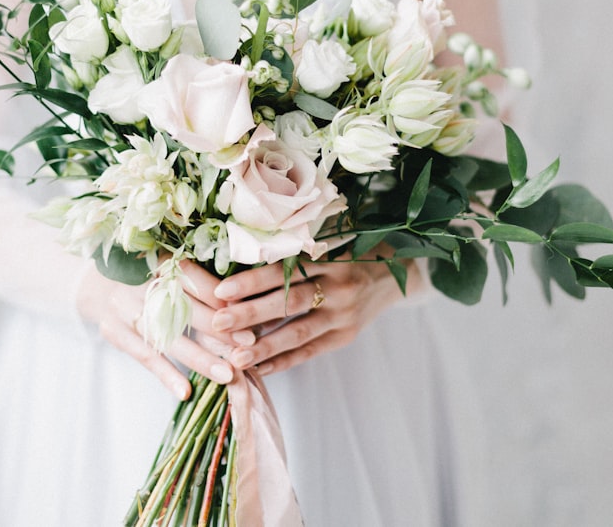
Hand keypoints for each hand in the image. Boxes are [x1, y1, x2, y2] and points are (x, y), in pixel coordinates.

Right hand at [76, 261, 254, 399]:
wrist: (98, 283)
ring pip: (167, 337)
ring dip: (199, 358)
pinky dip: (165, 375)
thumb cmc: (148, 274)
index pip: (191, 277)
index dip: (218, 297)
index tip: (246, 316)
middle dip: (218, 330)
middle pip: (182, 309)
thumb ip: (198, 279)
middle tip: (248, 347)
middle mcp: (138, 282)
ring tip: (228, 375)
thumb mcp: (168, 265)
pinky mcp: (114, 331)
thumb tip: (243, 304)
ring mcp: (123, 308)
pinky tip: (185, 392)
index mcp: (156, 258)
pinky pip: (144, 356)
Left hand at [208, 256, 422, 375]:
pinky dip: (284, 361)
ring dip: (264, 345)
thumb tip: (239, 267)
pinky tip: (260, 368)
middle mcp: (338, 287)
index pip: (284, 271)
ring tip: (235, 356)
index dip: (252, 281)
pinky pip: (311, 351)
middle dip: (250, 314)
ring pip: (298, 332)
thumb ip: (293, 255)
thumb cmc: (349, 253)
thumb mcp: (328, 244)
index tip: (221, 290)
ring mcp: (344, 315)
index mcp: (329, 259)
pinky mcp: (346, 336)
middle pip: (288, 302)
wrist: (395, 273)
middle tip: (218, 323)